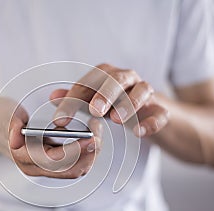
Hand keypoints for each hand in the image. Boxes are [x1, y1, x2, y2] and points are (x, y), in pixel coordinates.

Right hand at [0, 97, 101, 178]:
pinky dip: (87, 152)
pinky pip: (76, 165)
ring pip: (76, 170)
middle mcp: (35, 168)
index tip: (91, 137)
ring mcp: (45, 169)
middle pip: (70, 170)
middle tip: (99, 131)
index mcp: (23, 156)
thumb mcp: (3, 114)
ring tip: (96, 129)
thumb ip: (10, 124)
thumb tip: (16, 137)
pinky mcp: (54, 166)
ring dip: (91, 153)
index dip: (75, 151)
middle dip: (89, 153)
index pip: (54, 161)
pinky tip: (91, 134)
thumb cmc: (1, 119)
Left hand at [51, 63, 169, 136]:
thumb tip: (52, 97)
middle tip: (94, 110)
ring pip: (143, 90)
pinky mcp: (159, 109)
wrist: (144, 111)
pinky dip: (151, 121)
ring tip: (117, 119)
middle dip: (106, 93)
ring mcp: (146, 93)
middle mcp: (127, 79)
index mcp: (106, 75)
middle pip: (118, 78)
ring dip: (130, 103)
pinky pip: (160, 112)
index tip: (61, 120)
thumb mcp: (90, 101)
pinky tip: (139, 132)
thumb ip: (73, 99)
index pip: (87, 83)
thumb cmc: (112, 103)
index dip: (72, 100)